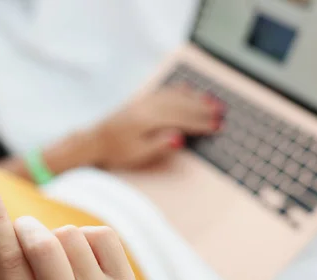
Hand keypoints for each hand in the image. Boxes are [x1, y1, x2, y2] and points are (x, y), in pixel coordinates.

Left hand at [91, 86, 224, 168]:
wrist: (94, 141)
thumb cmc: (115, 151)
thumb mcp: (137, 154)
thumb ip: (160, 145)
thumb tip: (181, 137)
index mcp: (148, 120)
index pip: (182, 119)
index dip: (201, 123)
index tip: (218, 126)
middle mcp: (147, 107)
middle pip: (181, 105)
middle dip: (203, 109)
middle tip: (222, 113)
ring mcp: (144, 102)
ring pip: (174, 96)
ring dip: (194, 98)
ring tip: (212, 101)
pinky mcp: (140, 101)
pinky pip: (163, 91)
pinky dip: (178, 90)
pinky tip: (187, 89)